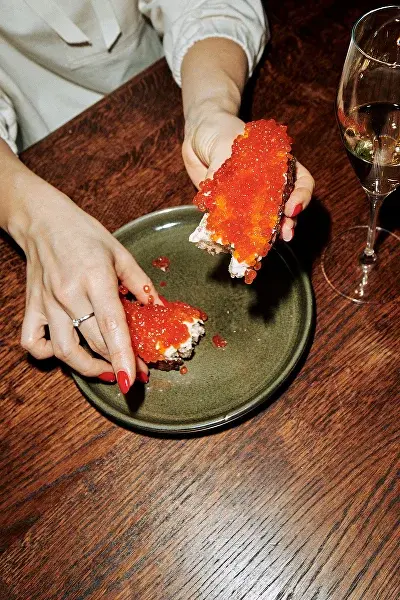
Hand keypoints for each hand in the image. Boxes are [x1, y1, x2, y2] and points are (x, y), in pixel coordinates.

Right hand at [15, 181, 158, 391]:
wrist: (42, 220)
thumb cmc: (83, 234)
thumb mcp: (120, 253)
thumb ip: (141, 284)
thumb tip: (159, 309)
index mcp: (95, 278)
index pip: (112, 325)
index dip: (123, 356)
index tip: (133, 378)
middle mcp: (69, 294)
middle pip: (94, 342)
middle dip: (117, 362)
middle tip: (135, 369)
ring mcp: (47, 303)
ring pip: (64, 350)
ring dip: (87, 367)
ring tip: (105, 370)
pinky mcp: (31, 306)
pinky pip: (32, 342)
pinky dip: (46, 354)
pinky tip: (67, 352)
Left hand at [182, 111, 313, 240]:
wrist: (198, 135)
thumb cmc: (218, 131)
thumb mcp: (222, 143)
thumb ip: (221, 168)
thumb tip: (215, 198)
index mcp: (278, 163)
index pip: (300, 181)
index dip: (301, 196)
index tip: (292, 208)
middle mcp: (269, 183)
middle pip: (287, 206)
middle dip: (287, 222)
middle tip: (285, 233)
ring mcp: (252, 198)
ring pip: (266, 220)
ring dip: (268, 234)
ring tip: (266, 244)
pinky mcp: (233, 209)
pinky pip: (240, 226)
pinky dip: (240, 236)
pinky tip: (239, 243)